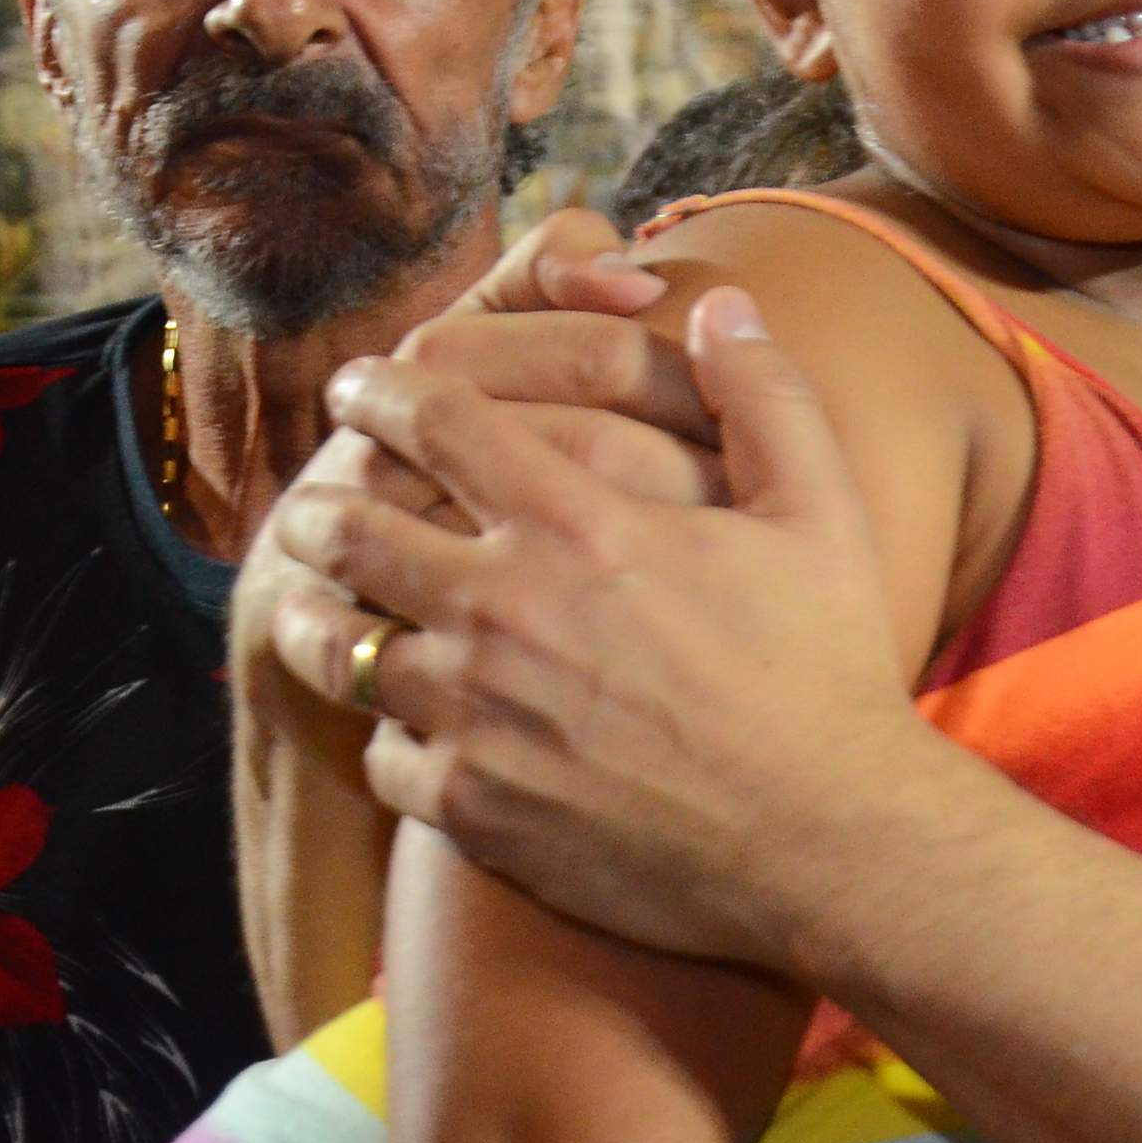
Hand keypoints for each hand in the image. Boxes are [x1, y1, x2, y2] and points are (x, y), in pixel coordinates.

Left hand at [271, 289, 939, 978]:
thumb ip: (764, 395)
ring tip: (314, 609)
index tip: (359, 388)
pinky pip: (382, 758)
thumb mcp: (820, 512)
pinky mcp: (473, 808)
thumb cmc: (827, 670)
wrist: (826, 839)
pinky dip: (385, 737)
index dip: (383, 391)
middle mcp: (504, 609)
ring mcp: (477, 714)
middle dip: (319, 504)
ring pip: (337, 648)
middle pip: (353, 529)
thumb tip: (723, 303)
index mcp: (579, 523)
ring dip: (316, 618)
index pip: (436, 420)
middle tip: (314, 503)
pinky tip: (401, 730)